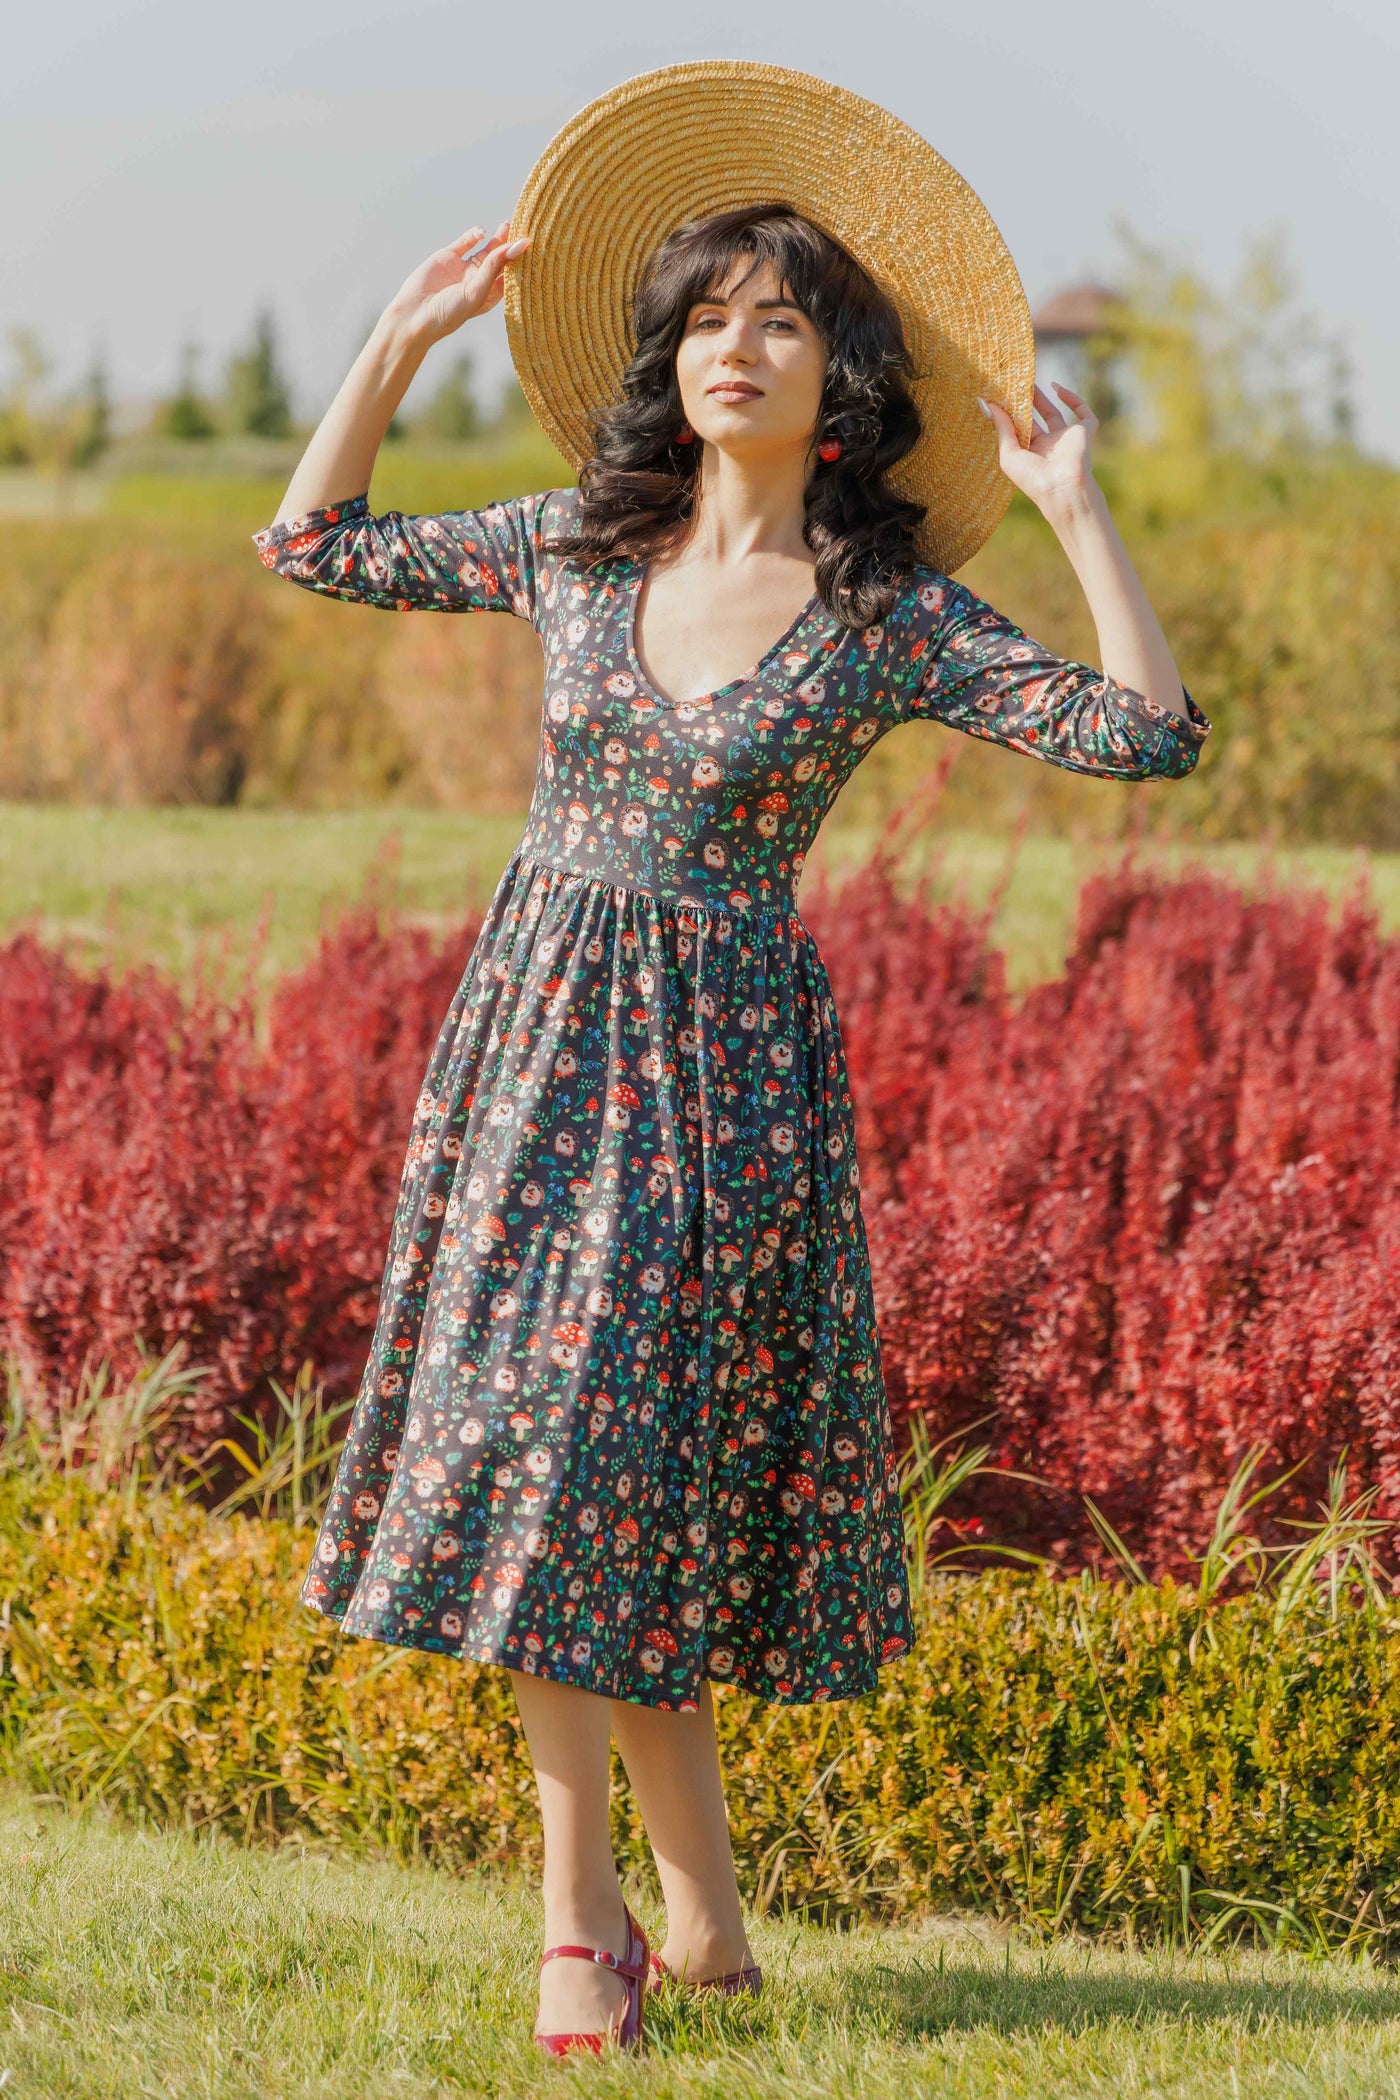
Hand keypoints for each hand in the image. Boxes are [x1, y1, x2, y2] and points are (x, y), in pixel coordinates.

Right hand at [382, 222, 531, 349]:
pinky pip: (465, 242)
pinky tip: (482, 232)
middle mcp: (478, 281)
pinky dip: (474, 235)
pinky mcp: (448, 257)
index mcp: (489, 295)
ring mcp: (463, 268)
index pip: (510, 275)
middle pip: (500, 260)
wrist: (414, 314)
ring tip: (507, 225)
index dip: (520, 262)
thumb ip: (494, 267)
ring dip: (496, 238)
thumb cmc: (449, 312)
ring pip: (485, 249)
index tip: (531, 247)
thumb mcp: (476, 291)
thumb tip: (515, 246)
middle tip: (523, 230)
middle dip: (510, 246)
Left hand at [978, 381, 1099, 521]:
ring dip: (1042, 398)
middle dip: (1025, 403)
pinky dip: (1073, 399)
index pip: (1018, 430)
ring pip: (1053, 413)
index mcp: (1030, 454)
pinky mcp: (1083, 432)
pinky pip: (1082, 413)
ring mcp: (1065, 439)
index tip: (1000, 397)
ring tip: (1029, 381)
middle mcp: (1047, 446)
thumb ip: (1000, 427)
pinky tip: (1057, 388)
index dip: (1010, 414)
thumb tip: (984, 403)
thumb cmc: (1032, 477)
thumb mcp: (1009, 453)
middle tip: (1014, 385)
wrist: (1061, 487)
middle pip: (1034, 419)